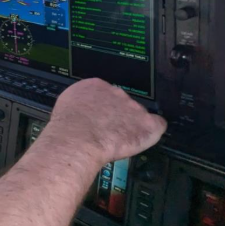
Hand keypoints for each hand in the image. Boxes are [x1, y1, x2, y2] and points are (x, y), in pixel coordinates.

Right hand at [46, 78, 166, 164]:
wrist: (77, 137)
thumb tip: (80, 110)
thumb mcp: (67, 104)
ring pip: (138, 115)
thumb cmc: (68, 125)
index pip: (106, 92)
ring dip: (132, 126)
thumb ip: (80, 103)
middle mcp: (117, 93)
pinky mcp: (146, 124)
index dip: (105, 107)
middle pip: (124, 103)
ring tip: (118, 140)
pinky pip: (157, 126)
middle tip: (109, 130)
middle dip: (119, 116)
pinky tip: (139, 139)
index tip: (102, 116)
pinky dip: (151, 133)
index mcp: (96, 85)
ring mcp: (133, 108)